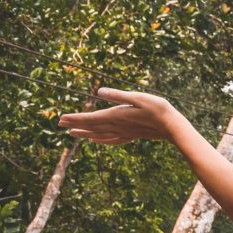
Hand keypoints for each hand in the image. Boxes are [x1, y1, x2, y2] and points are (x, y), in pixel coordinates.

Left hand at [59, 87, 179, 143]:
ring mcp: (124, 133)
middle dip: (76, 125)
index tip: (61, 118)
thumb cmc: (157, 109)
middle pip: (92, 127)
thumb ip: (118, 95)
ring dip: (85, 133)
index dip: (75, 118)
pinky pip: (111, 140)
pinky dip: (100, 140)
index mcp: (117, 116)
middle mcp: (117, 126)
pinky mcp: (130, 135)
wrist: (172, 126)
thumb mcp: (138, 97)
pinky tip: (95, 140)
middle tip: (60, 124)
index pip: (91, 118)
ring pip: (99, 134)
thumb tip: (99, 92)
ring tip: (72, 134)